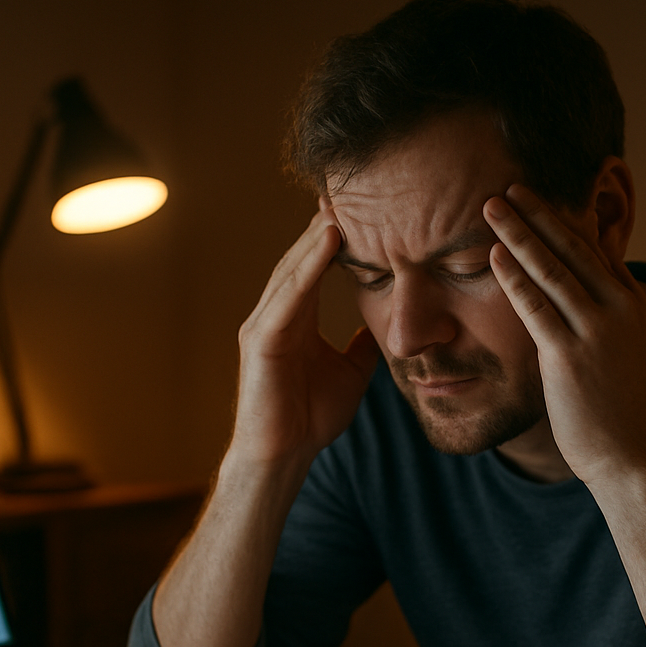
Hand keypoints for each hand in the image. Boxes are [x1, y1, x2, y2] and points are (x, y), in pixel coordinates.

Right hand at [230, 208, 381, 468]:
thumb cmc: (309, 419)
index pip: (316, 266)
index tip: (365, 208)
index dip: (337, 238)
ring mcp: (263, 324)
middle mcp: (275, 314)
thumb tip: (385, 325)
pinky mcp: (260, 340)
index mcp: (295, 319)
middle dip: (325, 225)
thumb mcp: (350, 372)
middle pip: (302, 258)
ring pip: (294, 270)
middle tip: (349, 188)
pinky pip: (288, 296)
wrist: (282, 458)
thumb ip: (362, 346)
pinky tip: (328, 243)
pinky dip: (308, 268)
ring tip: (341, 204)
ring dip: (318, 237)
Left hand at [484, 184, 645, 484]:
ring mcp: (595, 330)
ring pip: (552, 268)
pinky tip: (495, 254)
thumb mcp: (619, 352)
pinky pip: (536, 306)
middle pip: (572, 247)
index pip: (593, 249)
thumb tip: (577, 302)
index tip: (535, 197)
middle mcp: (617, 308)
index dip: (562, 219)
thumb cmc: (620, 411)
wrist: (632, 457)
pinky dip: (514, 276)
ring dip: (519, 233)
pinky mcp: (569, 355)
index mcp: (629, 304)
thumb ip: (600, 320)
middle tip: (509, 186)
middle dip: (538, 213)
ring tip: (493, 206)